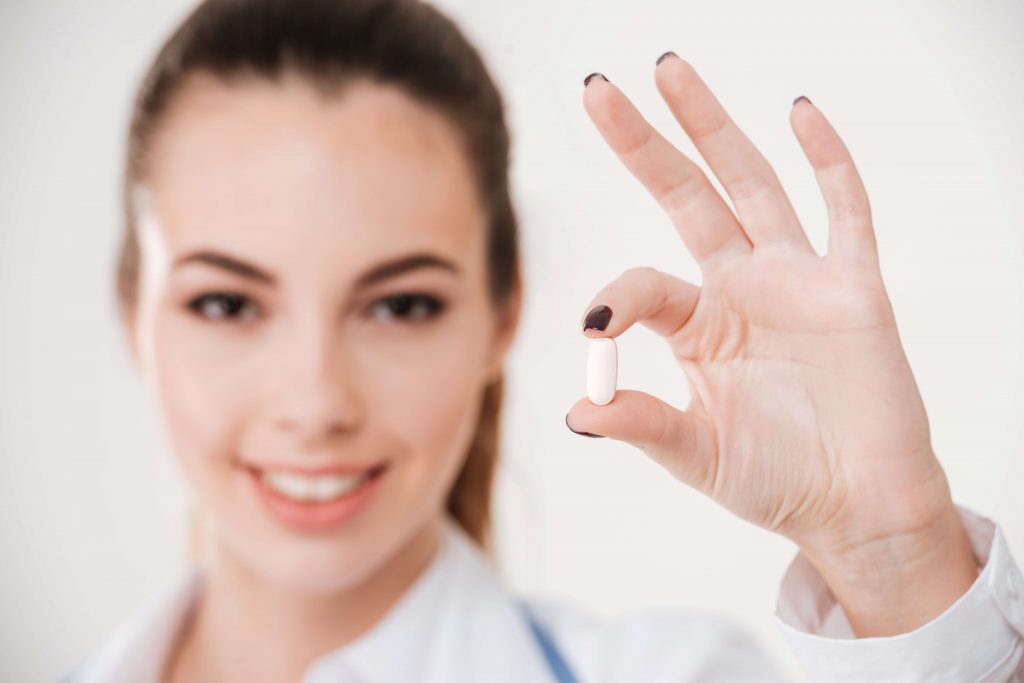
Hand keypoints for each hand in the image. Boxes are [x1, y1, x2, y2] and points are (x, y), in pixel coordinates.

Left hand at [565, 56, 977, 635]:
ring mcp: (796, 279)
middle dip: (642, 145)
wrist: (857, 506)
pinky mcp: (854, 287)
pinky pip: (845, 210)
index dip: (615, 295)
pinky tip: (799, 110)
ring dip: (712, 127)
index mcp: (698, 325)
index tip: (592, 325)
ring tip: (671, 69)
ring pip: (751, 184)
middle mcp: (740, 287)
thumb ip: (643, 426)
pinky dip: (828, 161)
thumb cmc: (776, 481)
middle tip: (596, 88)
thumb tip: (574, 415)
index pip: (643, 284)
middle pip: (684, 197)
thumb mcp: (698, 455)